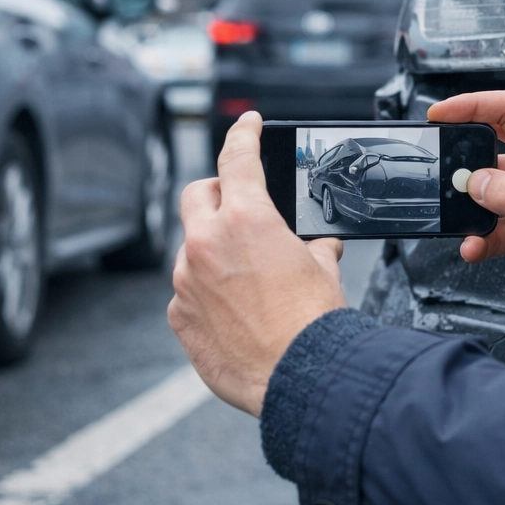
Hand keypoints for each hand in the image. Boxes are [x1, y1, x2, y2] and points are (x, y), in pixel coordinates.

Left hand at [168, 112, 346, 415]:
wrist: (301, 379)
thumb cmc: (314, 325)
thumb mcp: (324, 270)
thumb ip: (313, 249)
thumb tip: (319, 248)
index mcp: (245, 219)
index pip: (237, 158)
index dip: (243, 133)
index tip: (247, 124)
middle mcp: (206, 244)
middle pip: (196, 195)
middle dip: (216, 193)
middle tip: (239, 205)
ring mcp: (186, 282)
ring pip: (192, 248)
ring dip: (215, 251)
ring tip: (250, 279)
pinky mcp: (179, 317)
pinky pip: (188, 292)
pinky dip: (207, 293)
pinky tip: (236, 312)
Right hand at [427, 91, 504, 336]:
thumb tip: (475, 182)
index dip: (473, 105)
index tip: (441, 113)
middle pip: (489, 149)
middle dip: (462, 160)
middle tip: (440, 170)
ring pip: (483, 193)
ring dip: (467, 206)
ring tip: (457, 217)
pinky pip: (488, 228)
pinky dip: (476, 237)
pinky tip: (474, 247)